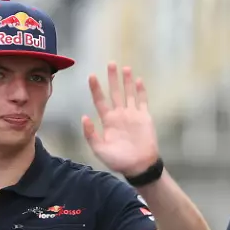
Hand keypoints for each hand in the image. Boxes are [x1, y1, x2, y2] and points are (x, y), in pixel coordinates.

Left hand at [82, 62, 158, 176]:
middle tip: (110, 63)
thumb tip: (84, 117)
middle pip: (115, 92)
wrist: (139, 166)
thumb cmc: (118, 160)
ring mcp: (132, 115)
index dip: (96, 88)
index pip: (100, 100)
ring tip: (125, 68)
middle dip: (112, 78)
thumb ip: (91, 134)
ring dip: (127, 81)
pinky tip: (139, 80)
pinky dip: (141, 91)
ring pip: (129, 93)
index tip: (91, 76)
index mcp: (108, 121)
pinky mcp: (144, 117)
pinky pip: (142, 101)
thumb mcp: (100, 150)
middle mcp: (119, 115)